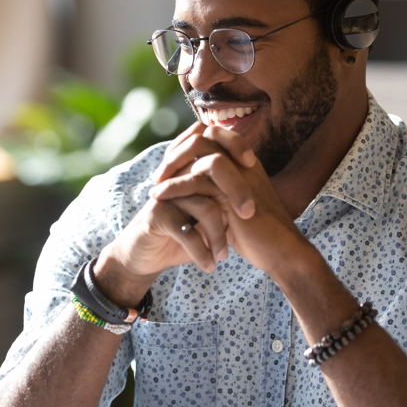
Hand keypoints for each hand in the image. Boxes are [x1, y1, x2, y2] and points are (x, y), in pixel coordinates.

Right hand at [93, 124, 255, 306]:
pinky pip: (187, 231)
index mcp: (190, 170)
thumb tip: (260, 192)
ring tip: (224, 256)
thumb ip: (225, 199)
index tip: (253, 164)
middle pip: (212, 169)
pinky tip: (209, 265)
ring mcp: (166, 195)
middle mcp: (178, 177)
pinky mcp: (156, 216)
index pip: (213, 141)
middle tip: (248, 216)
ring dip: (218, 235)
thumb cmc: (182, 234)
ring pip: (205, 206)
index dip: (235, 144)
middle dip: (237, 192)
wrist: (146, 256)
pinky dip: (201, 251)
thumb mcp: (206, 216)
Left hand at [149, 125, 310, 274]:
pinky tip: (159, 196)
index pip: (212, 135)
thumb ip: (217, 189)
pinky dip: (174, 186)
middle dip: (176, 151)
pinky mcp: (234, 192)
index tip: (169, 164)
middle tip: (159, 173)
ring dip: (172, 166)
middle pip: (204, 135)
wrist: (279, 252)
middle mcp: (243, 162)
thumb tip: (191, 183)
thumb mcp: (232, 205)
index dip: (187, 144)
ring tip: (155, 185)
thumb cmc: (256, 233)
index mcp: (245, 161)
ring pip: (200, 152)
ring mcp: (241, 174)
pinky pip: (198, 179)